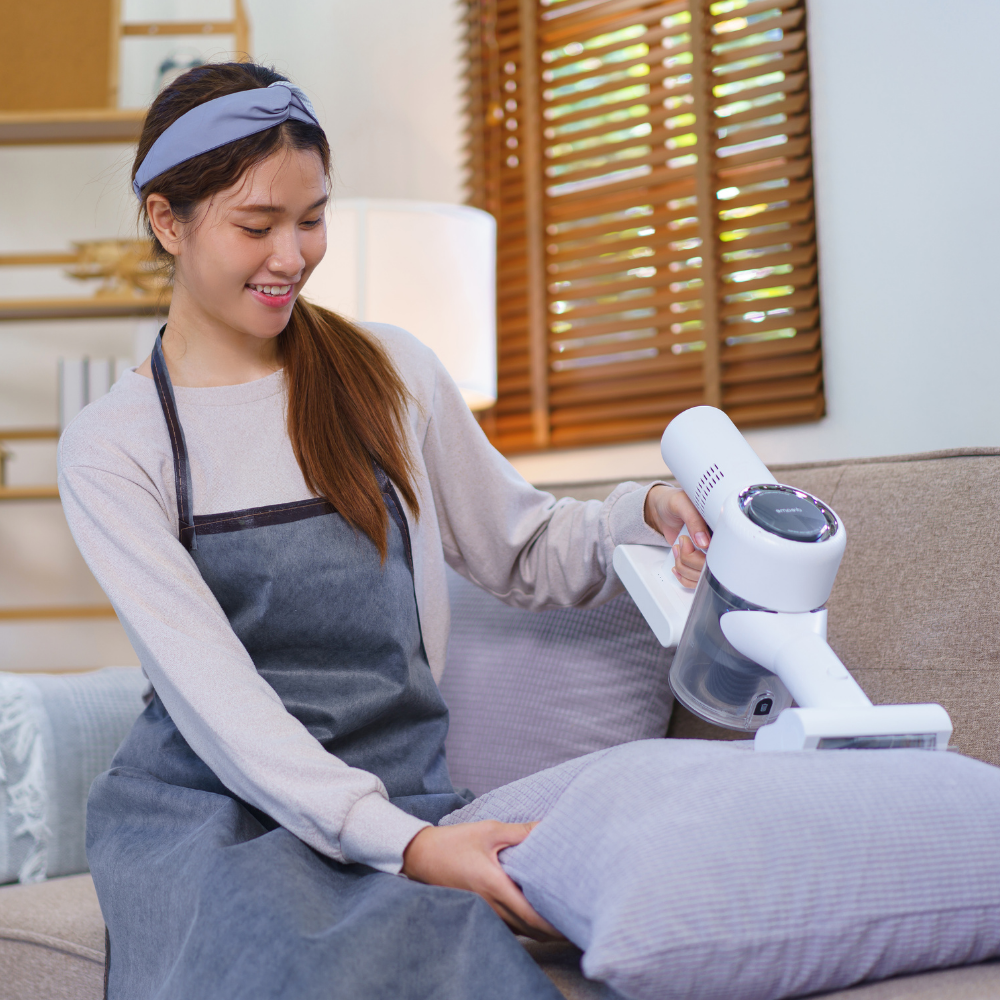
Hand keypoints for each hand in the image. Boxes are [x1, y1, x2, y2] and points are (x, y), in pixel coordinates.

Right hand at [401, 821, 562, 940]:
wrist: (421, 856)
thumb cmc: (454, 842)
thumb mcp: (489, 831)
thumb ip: (521, 832)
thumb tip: (548, 826)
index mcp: (495, 887)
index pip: (532, 916)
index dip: (555, 924)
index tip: (574, 922)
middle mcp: (491, 906)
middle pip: (531, 929)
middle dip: (554, 929)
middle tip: (576, 919)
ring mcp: (485, 913)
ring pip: (520, 930)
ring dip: (541, 928)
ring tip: (561, 917)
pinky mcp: (480, 911)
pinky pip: (509, 925)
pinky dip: (526, 924)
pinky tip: (535, 912)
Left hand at [644, 485, 709, 587]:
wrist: (660, 510)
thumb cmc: (672, 502)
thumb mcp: (682, 504)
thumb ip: (694, 520)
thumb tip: (704, 542)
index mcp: (719, 526)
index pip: (725, 549)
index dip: (710, 553)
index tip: (697, 544)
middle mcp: (715, 543)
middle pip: (711, 567)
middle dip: (690, 558)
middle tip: (683, 542)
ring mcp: (705, 554)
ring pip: (700, 576)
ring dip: (683, 565)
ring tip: (678, 548)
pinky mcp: (695, 562)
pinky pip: (694, 580)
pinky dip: (682, 575)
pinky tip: (677, 563)